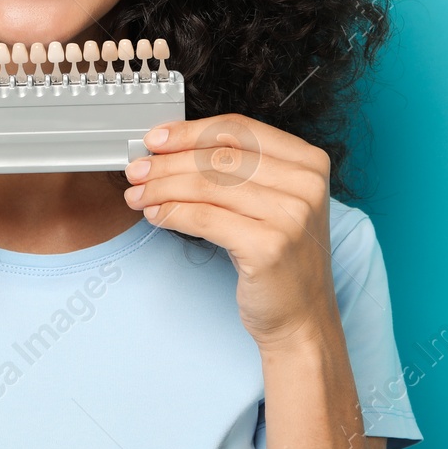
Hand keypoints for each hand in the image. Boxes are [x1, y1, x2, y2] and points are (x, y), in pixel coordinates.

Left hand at [123, 115, 338, 350]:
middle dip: (168, 162)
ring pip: (207, 185)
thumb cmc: (279, 258)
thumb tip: (170, 148)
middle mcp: (305, 184)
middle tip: (137, 169)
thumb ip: (235, 170)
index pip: (238, 130)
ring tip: (138, 193)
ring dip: (162, 188)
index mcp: (310, 162)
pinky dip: (172, 213)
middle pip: (218, 157)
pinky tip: (155, 215)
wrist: (303, 318)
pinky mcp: (269, 246)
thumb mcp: (269, 202)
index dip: (190, 131)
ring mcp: (291, 216)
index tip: (156, 138)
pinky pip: (204, 218)